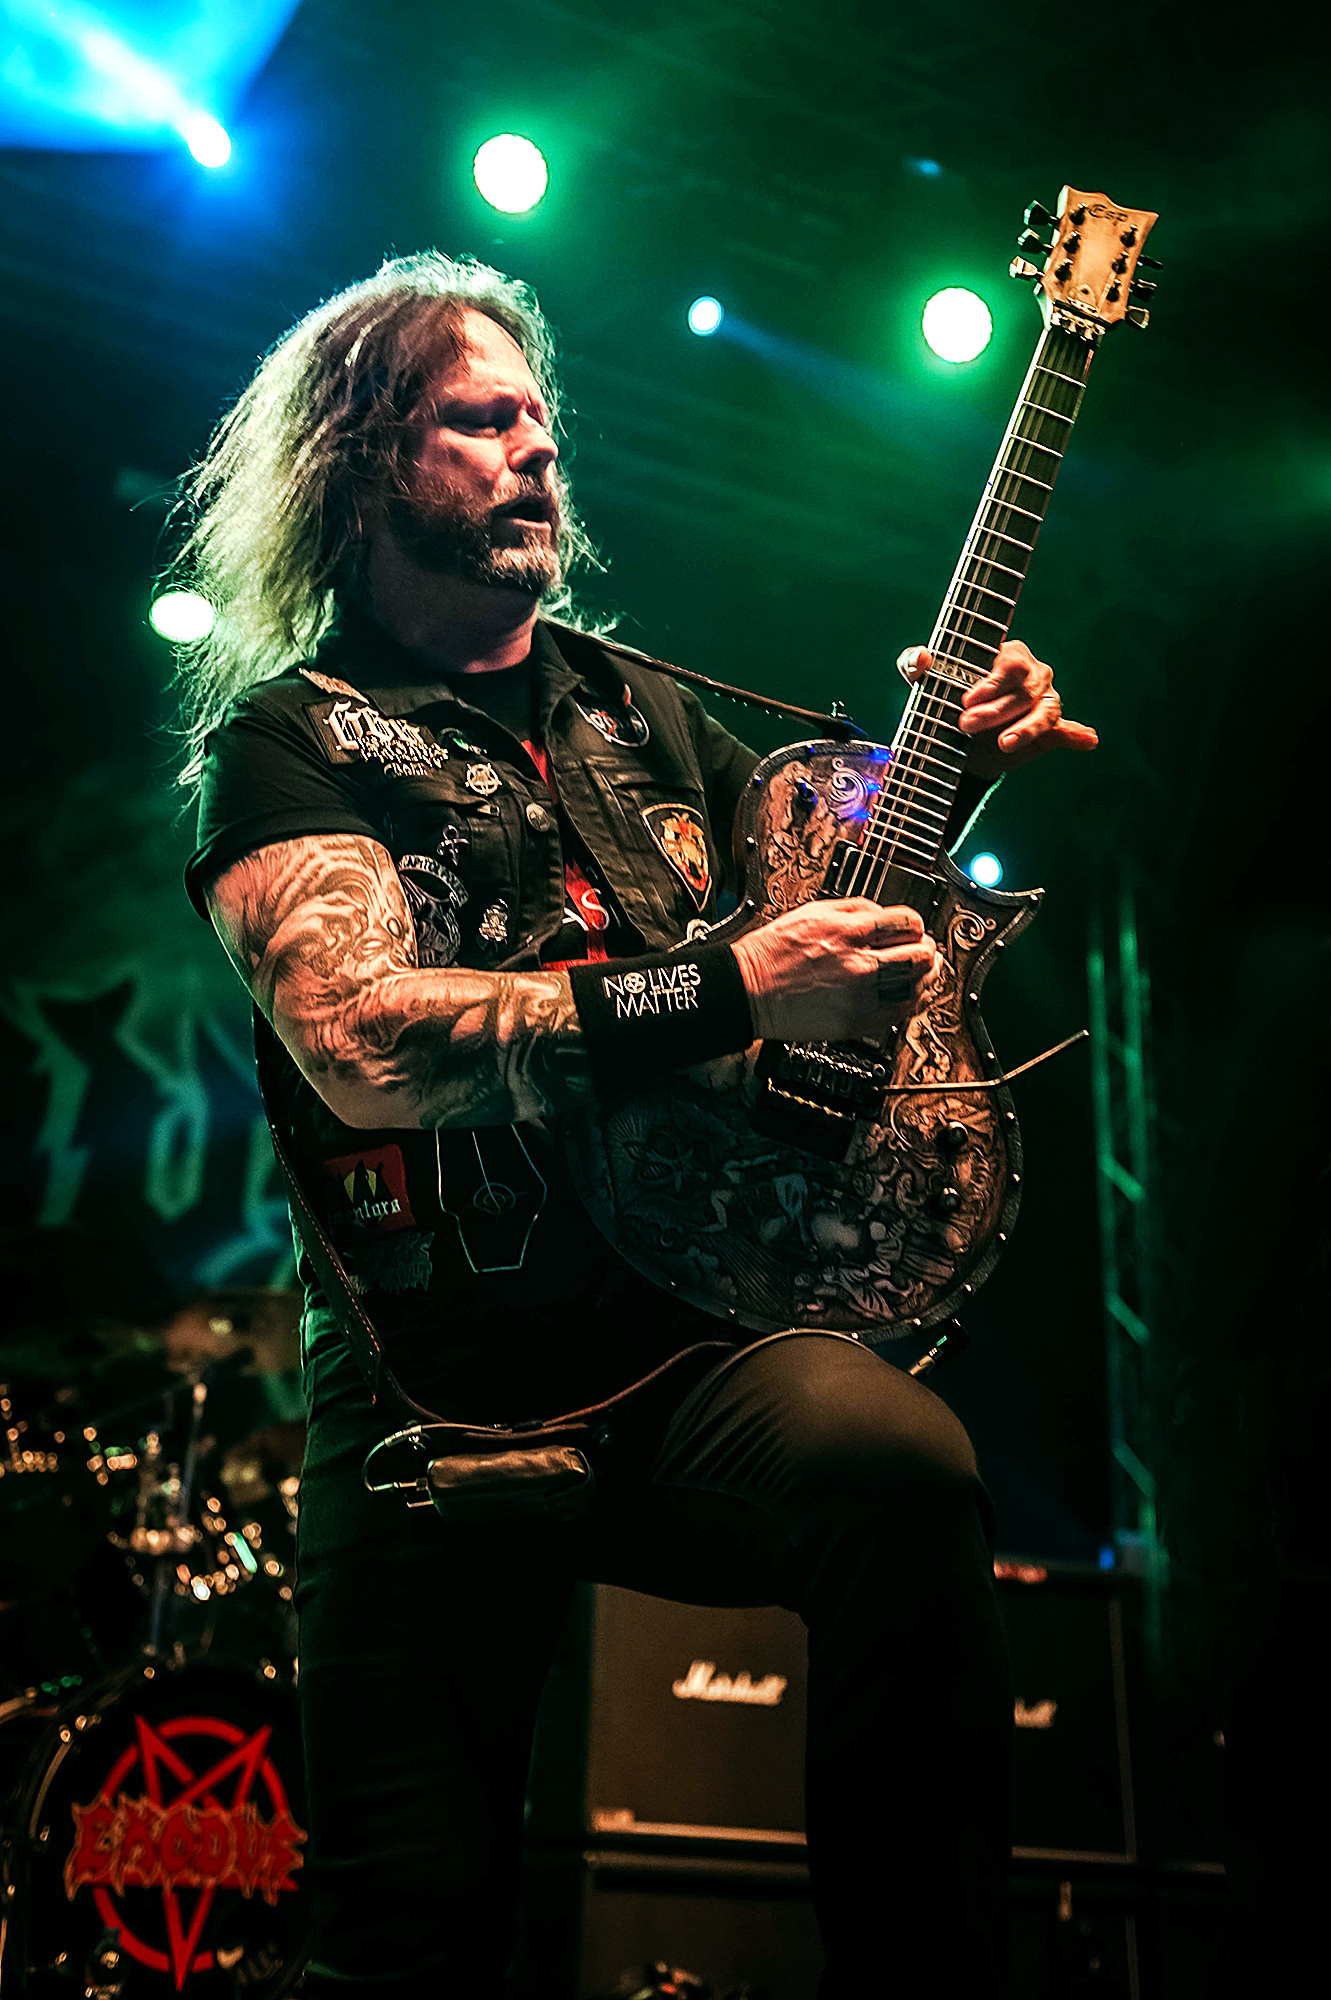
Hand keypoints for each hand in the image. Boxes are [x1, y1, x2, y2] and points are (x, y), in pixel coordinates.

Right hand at [730, 899, 940, 1042]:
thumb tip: (884, 914)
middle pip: (918, 954)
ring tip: (925, 972)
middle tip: (926, 949)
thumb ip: (855, 909)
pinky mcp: (856, 1022)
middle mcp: (859, 963)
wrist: (749, 990)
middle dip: (927, 949)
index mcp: (849, 931)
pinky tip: (909, 995)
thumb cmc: (774, 952)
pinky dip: (911, 1002)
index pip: (907, 923)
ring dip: (926, 976)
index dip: (915, 924)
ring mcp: (860, 995)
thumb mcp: (813, 912)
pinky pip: (898, 1013)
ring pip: (915, 986)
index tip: (913, 929)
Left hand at [897, 638, 1097, 780]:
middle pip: (1025, 690)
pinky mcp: (1051, 731)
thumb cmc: (946, 699)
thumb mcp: (924, 682)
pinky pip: (1067, 731)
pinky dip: (1078, 735)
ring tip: (1004, 745)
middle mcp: (1034, 675)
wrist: (957, 741)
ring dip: (1026, 730)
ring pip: (1044, 713)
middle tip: (965, 725)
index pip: (1009, 665)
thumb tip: (921, 658)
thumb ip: (914, 664)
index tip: (966, 700)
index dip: (990, 683)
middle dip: (996, 710)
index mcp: (1009, 655)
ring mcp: (1046, 702)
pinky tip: (1087, 740)